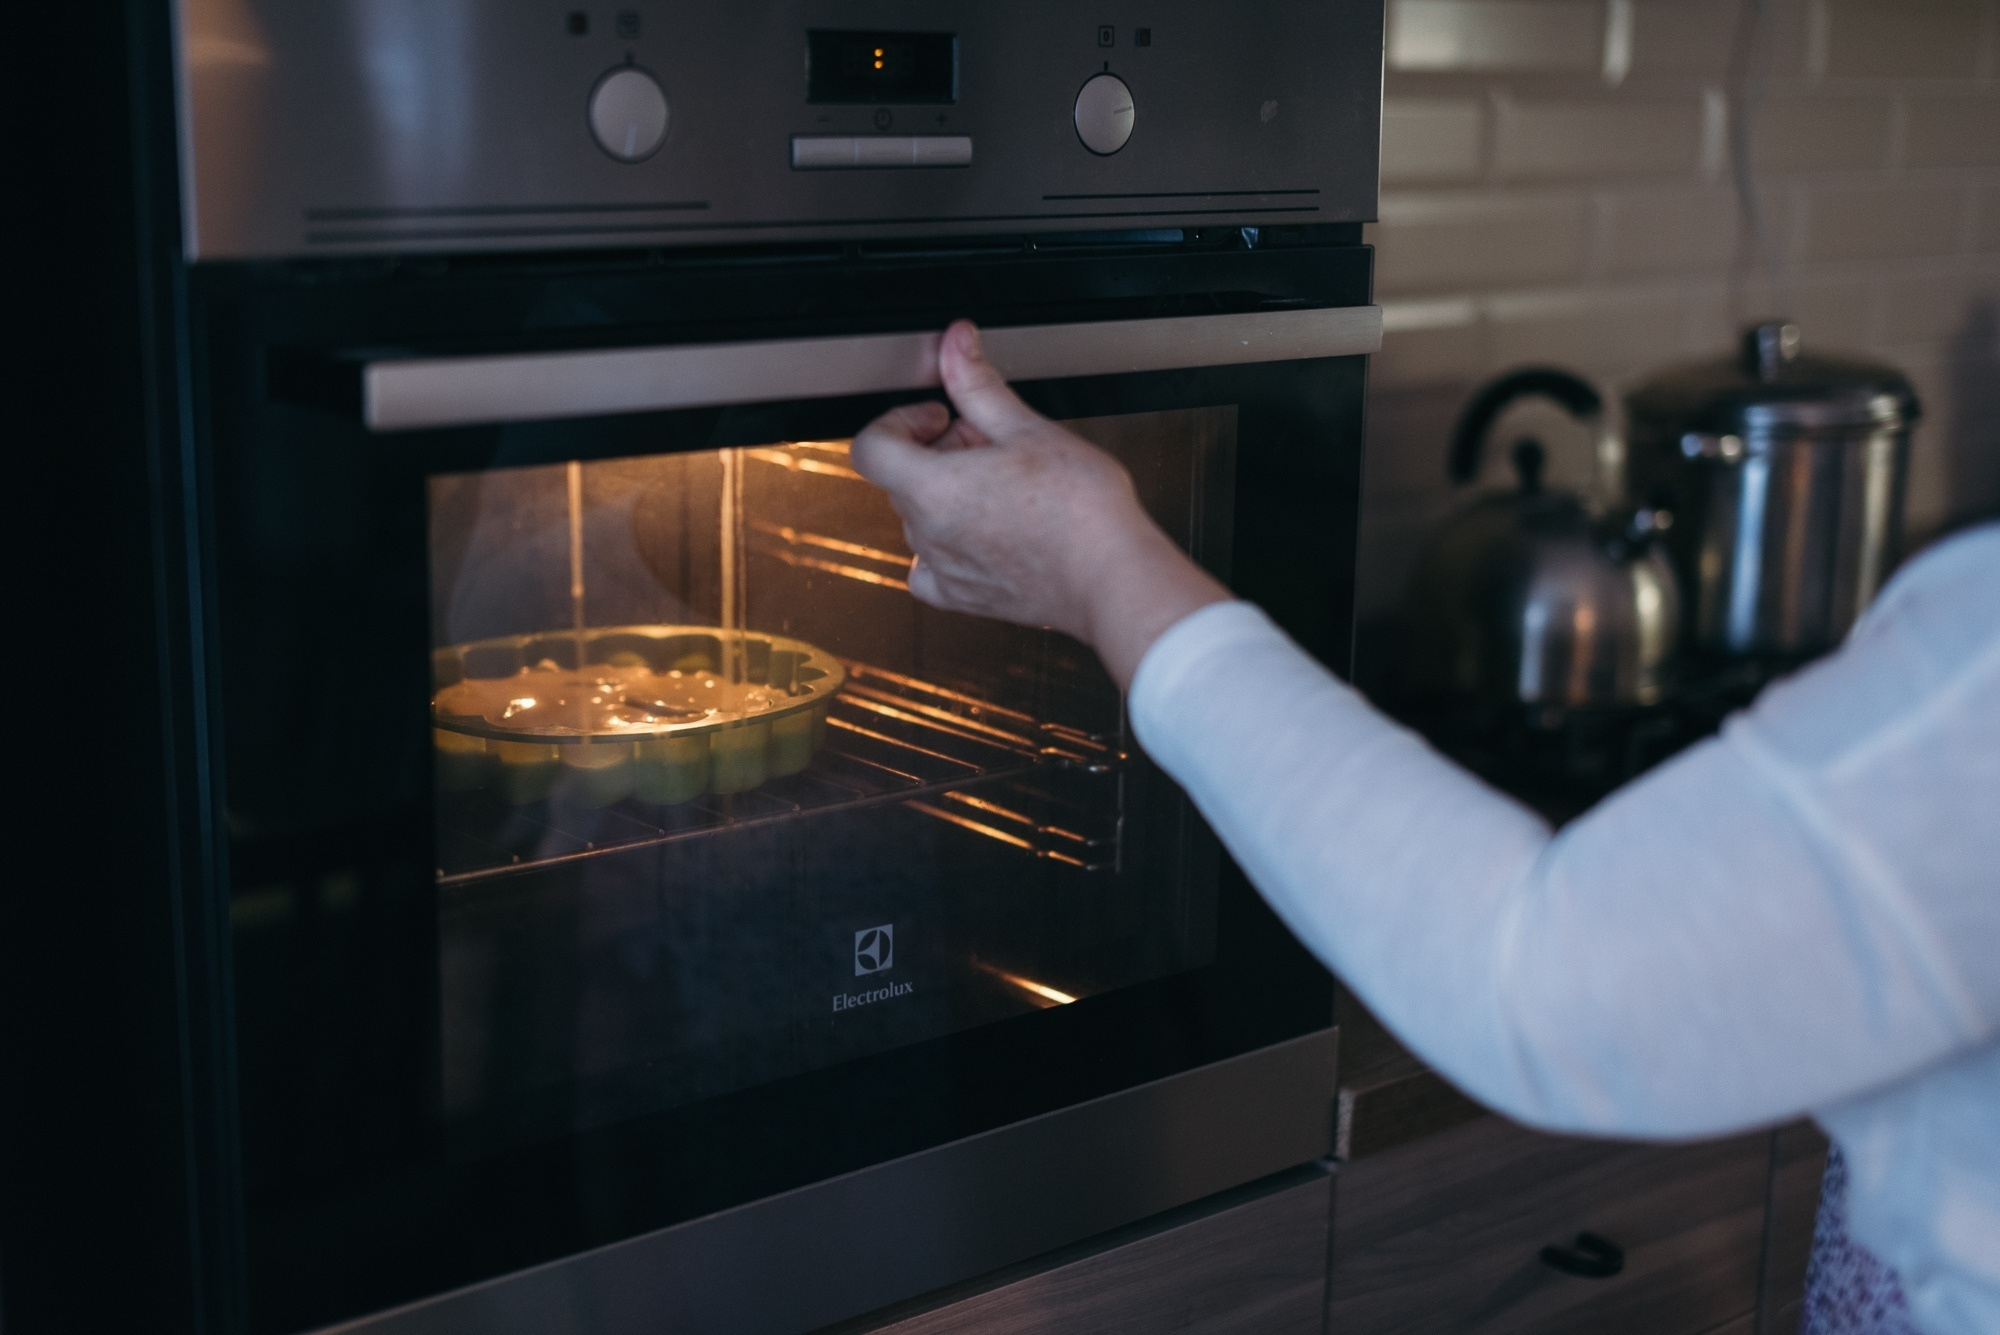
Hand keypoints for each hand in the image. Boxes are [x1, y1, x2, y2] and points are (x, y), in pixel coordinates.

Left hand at [850, 320, 1228, 688]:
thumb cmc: (1080, 512)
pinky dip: (946, 545)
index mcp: (932, 488)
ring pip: (922, 517)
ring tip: (1003, 486)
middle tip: (991, 445)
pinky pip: (931, 569)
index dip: (900, 420)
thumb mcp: (1027, 428)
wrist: (1112, 576)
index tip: (937, 416)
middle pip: (904, 477)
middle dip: (940, 450)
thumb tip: (956, 345)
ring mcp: (944, 568)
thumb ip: (978, 384)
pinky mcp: (964, 597)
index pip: (872, 446)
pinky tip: (982, 532)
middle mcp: (928, 533)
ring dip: (949, 493)